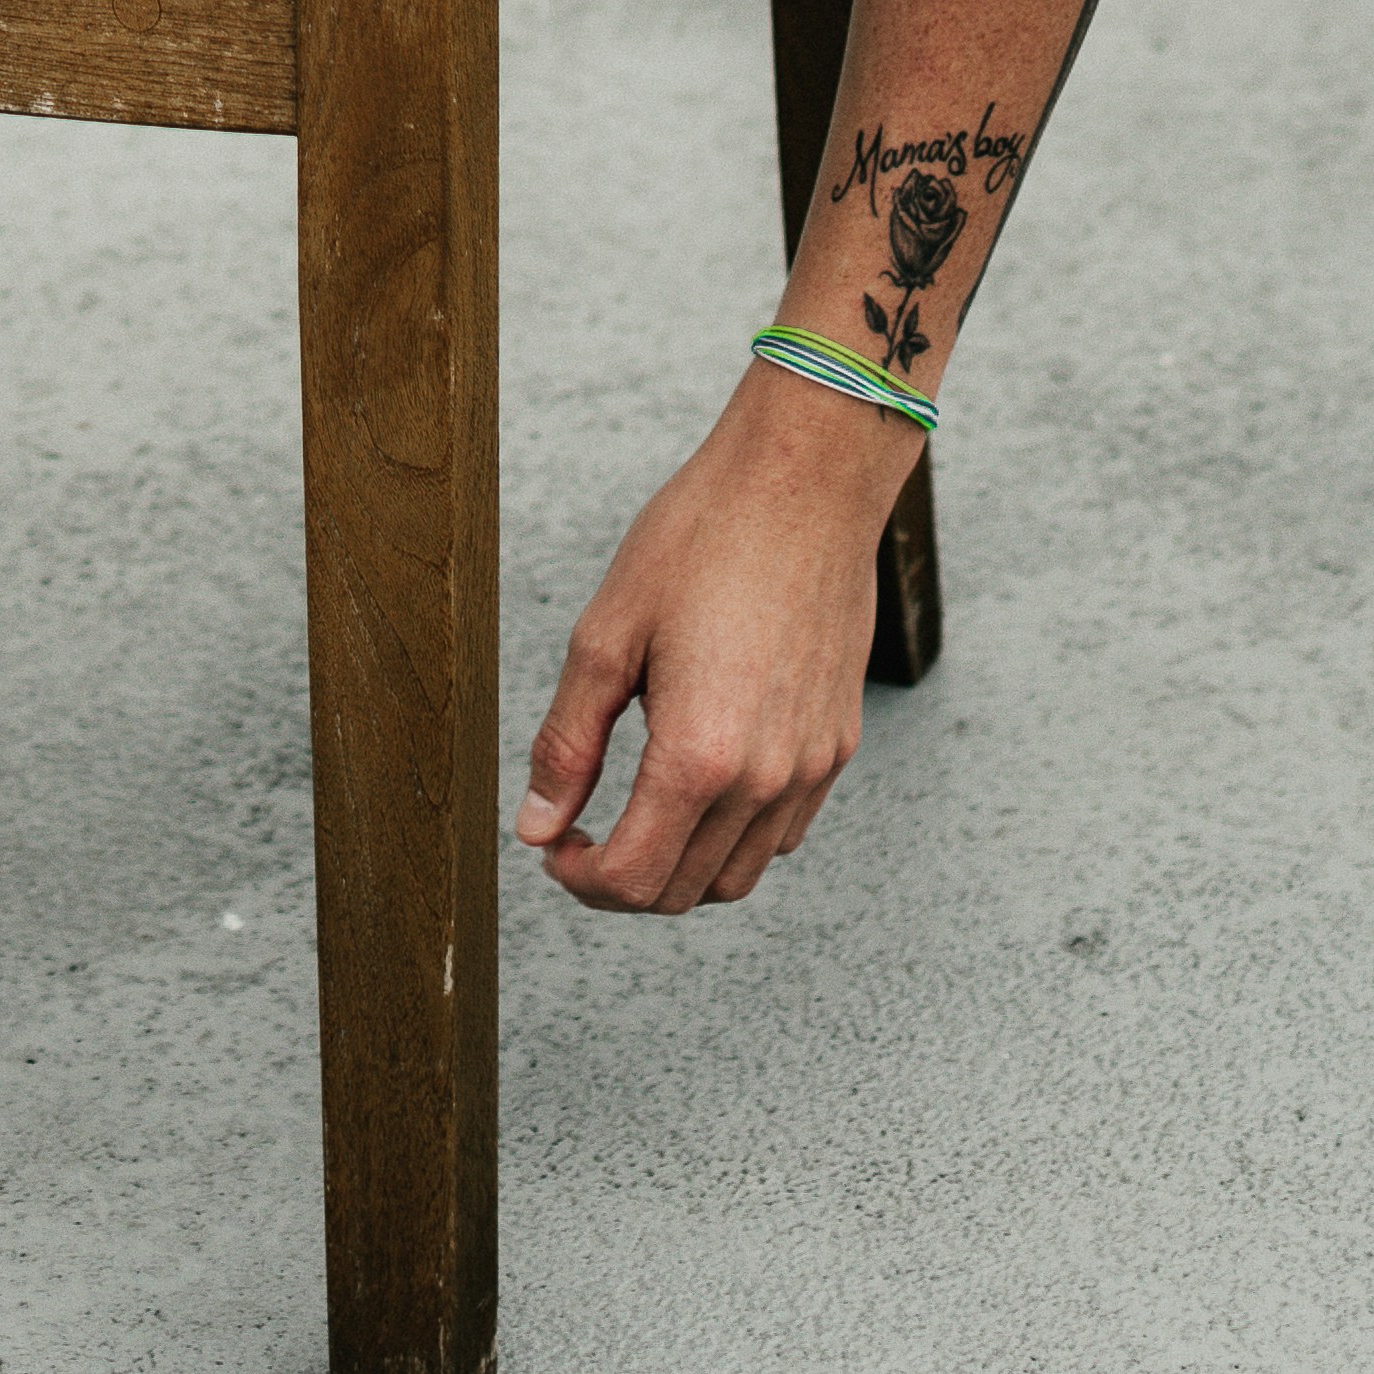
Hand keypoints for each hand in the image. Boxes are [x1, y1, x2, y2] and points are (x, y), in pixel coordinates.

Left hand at [517, 368, 910, 911]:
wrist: (804, 482)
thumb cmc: (702, 538)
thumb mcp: (605, 634)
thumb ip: (567, 743)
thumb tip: (536, 824)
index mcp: (698, 757)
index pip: (633, 881)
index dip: (578, 880)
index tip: (553, 846)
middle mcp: (765, 779)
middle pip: (684, 891)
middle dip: (620, 880)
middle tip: (579, 832)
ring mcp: (810, 767)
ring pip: (738, 875)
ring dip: (678, 867)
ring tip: (635, 811)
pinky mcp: (837, 744)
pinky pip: (782, 832)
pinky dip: (733, 837)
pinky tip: (698, 784)